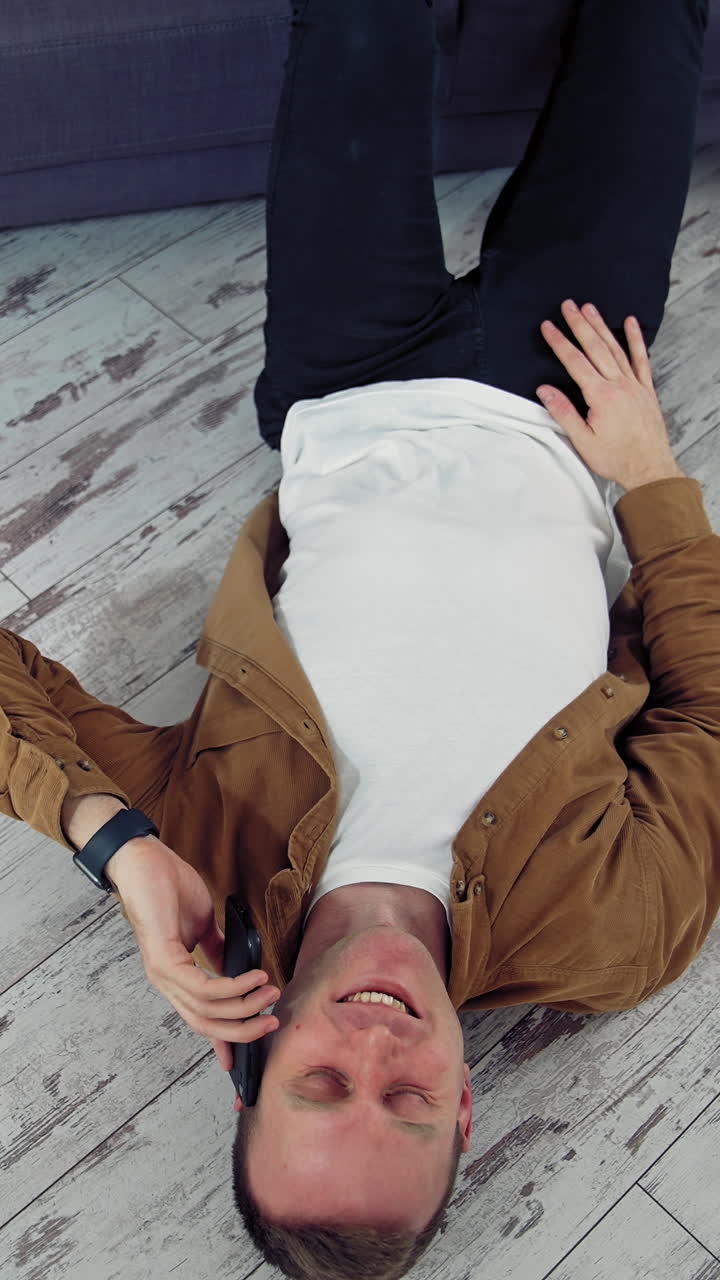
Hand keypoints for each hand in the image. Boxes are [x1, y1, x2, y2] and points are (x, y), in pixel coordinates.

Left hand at [107, 837, 279, 1072]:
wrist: (145, 861)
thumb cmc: (168, 886)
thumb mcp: (202, 923)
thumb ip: (215, 949)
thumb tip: (236, 966)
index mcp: (175, 976)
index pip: (199, 1018)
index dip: (220, 1043)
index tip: (238, 1065)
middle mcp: (166, 981)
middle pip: (204, 1025)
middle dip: (242, 1031)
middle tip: (272, 1023)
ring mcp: (163, 973)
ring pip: (206, 1011)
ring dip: (245, 1007)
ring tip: (270, 993)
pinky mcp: (163, 959)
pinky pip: (204, 987)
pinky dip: (233, 986)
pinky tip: (253, 975)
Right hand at [537, 300, 683, 490]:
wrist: (649, 467)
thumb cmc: (616, 458)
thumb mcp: (583, 440)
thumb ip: (564, 412)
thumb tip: (545, 391)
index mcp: (601, 396)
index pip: (575, 362)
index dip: (560, 342)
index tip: (548, 327)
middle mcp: (619, 384)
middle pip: (595, 347)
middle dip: (579, 324)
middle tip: (568, 305)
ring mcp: (634, 385)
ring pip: (615, 348)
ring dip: (601, 326)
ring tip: (589, 309)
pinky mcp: (646, 389)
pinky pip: (641, 359)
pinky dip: (636, 340)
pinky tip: (631, 324)